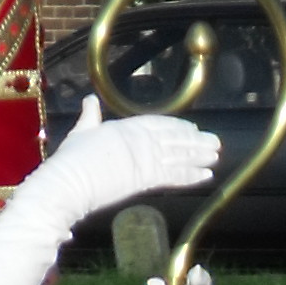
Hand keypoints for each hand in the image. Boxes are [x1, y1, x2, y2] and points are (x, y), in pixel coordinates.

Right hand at [18, 96, 220, 239]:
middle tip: (215, 143)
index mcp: (125, 127)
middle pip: (174, 139)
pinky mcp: (147, 179)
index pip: (158, 124)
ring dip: (199, 156)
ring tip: (217, 156)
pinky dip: (192, 175)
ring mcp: (144, 159)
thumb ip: (90, 117)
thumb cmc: (70, 161)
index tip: (192, 129)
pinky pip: (175, 176)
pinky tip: (207, 175)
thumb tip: (89, 100)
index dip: (177, 127)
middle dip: (195, 141)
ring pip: (179, 156)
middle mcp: (139, 140)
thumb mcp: (81, 132)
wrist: (68, 184)